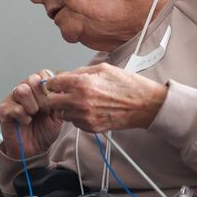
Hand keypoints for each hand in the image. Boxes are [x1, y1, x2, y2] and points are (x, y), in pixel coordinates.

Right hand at [0, 69, 63, 158]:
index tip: (53, 101)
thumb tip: (64, 87)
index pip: (43, 73)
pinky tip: (25, 122)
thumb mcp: (58, 114)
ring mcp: (12, 98)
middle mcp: (24, 90)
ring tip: (33, 115)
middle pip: (32, 79)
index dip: (50, 86)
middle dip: (42, 96)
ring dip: (32, 106)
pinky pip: (15, 107)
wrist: (33, 150)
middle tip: (43, 110)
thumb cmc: (44, 131)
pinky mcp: (4, 110)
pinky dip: (23, 117)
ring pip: (22, 90)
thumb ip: (61, 99)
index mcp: (37, 88)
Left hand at [44, 63, 167, 132]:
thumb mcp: (103, 69)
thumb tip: (65, 75)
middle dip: (54, 97)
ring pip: (63, 114)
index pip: (52, 84)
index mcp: (82, 83)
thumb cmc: (127, 85)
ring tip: (80, 101)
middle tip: (61, 94)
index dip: (51, 83)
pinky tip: (89, 110)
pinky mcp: (92, 127)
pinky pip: (75, 123)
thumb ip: (80, 72)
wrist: (145, 104)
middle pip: (51, 102)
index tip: (52, 84)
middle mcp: (80, 101)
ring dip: (67, 108)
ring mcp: (85, 116)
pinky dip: (78, 117)